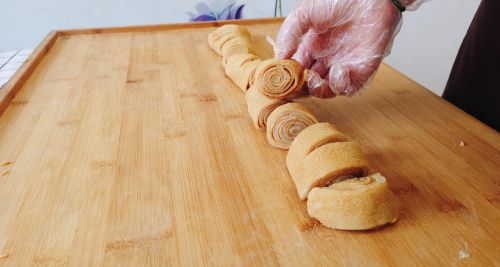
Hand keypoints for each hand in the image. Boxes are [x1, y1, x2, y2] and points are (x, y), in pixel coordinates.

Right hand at [275, 0, 405, 97]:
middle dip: (300, 87)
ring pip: (326, 91)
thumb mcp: (305, 14)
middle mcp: (327, 58)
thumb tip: (279, 58)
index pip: (297, 70)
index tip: (281, 78)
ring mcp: (344, 65)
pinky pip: (348, 88)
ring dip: (317, 89)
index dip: (288, 77)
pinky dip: (339, 85)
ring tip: (312, 77)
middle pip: (309, 84)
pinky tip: (337, 70)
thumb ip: (289, 35)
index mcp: (312, 47)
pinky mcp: (362, 70)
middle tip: (295, 84)